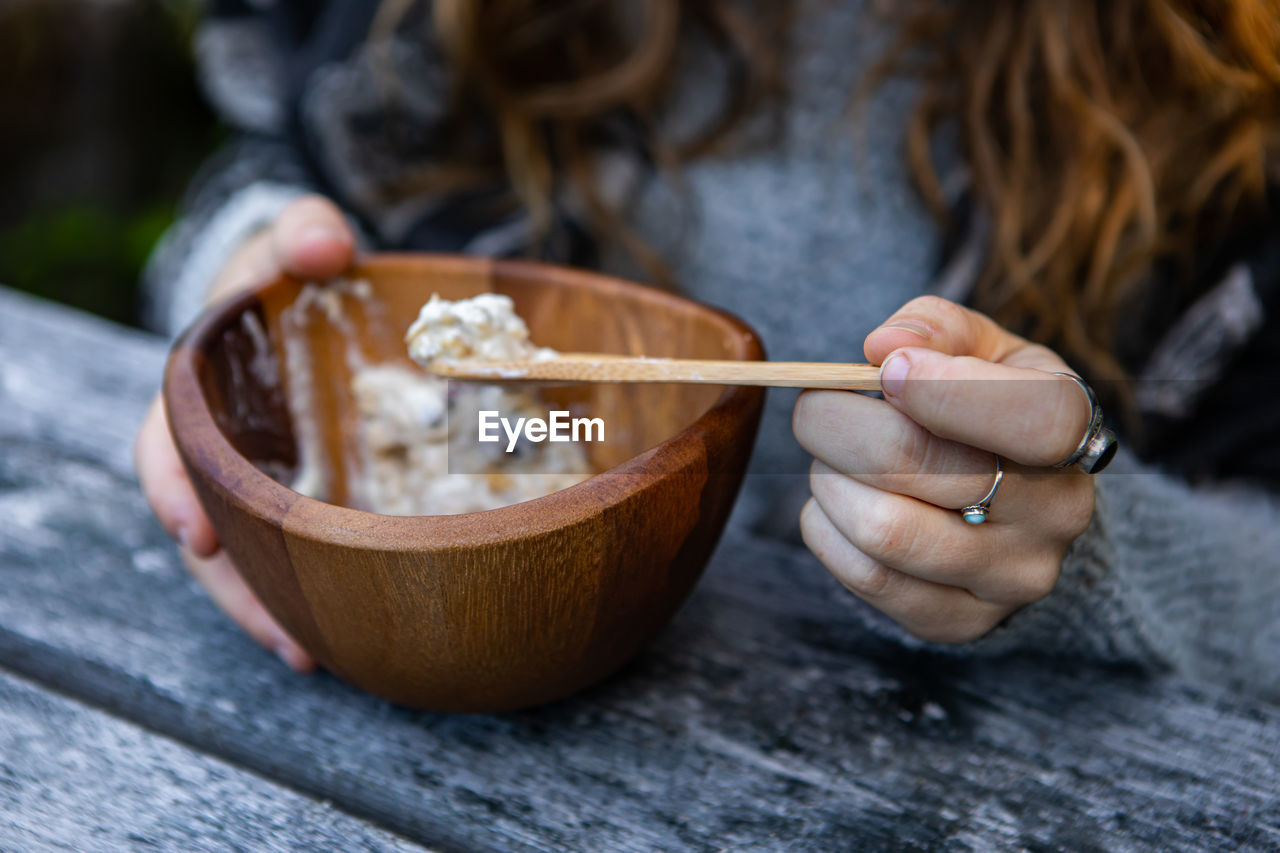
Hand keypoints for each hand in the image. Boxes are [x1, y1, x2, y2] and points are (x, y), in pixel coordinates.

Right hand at [134, 195, 355, 670]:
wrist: (314, 299)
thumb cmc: (291, 275)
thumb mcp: (294, 240)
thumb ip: (303, 232)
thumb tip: (325, 244)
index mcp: (200, 391)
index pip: (166, 443)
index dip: (173, 487)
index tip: (193, 531)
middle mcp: (220, 447)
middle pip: (205, 526)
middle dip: (232, 583)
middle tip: (281, 635)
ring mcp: (258, 480)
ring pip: (243, 556)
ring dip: (270, 609)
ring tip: (312, 656)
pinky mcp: (298, 498)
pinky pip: (290, 553)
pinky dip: (308, 592)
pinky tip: (342, 635)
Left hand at [793, 295, 1096, 643]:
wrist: (1016, 508)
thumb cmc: (987, 409)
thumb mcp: (982, 349)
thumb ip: (936, 328)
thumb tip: (883, 345)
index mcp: (1073, 429)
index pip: (1033, 417)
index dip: (946, 390)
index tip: (884, 371)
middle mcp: (1057, 512)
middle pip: (926, 469)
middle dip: (840, 425)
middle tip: (815, 405)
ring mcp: (1011, 577)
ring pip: (885, 530)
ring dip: (829, 481)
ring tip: (831, 459)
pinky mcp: (959, 621)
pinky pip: (865, 576)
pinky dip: (826, 530)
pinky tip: (837, 503)